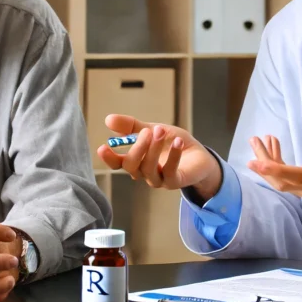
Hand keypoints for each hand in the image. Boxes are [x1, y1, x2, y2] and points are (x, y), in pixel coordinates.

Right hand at [96, 114, 223, 201]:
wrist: (198, 154)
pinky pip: (170, 172)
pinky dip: (174, 156)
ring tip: (161, 131)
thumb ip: (132, 126)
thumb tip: (108, 119)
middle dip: (137, 148)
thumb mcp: (152, 129)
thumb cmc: (172, 142)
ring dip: (154, 149)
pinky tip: (178, 142)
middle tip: (146, 131)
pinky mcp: (175, 182)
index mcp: (136, 161)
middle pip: (132, 166)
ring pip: (149, 169)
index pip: (117, 163)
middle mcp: (144, 173)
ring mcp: (159, 179)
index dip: (109, 158)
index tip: (102, 147)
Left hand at [247, 122, 301, 200]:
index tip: (256, 161)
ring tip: (259, 140)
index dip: (275, 169)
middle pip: (282, 180)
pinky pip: (287, 179)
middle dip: (264, 163)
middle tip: (254, 140)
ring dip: (268, 163)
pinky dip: (277, 165)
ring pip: (281, 181)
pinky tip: (274, 146)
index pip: (295, 176)